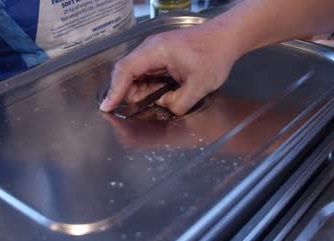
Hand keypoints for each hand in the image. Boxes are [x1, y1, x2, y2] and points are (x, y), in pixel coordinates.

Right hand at [100, 23, 239, 115]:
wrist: (226, 38)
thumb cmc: (214, 55)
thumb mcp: (200, 85)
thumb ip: (178, 102)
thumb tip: (164, 107)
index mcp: (156, 50)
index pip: (127, 70)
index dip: (115, 90)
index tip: (108, 107)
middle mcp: (150, 49)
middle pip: (126, 72)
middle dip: (125, 93)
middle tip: (133, 110)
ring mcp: (153, 52)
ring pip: (134, 74)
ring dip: (138, 91)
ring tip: (153, 101)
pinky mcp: (159, 57)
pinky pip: (145, 74)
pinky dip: (146, 86)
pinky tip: (157, 94)